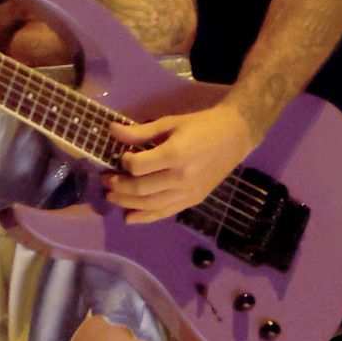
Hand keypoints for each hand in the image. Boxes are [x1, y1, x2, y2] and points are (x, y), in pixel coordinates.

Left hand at [106, 105, 256, 223]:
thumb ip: (140, 132)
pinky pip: (165, 212)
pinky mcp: (194, 199)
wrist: (236, 136)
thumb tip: (111, 130)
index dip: (124, 163)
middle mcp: (181, 177)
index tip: (122, 157)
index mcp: (176, 154)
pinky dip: (145, 216)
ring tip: (110, 196)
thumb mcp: (170, 123)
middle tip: (105, 180)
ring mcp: (188, 191)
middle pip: (140, 189)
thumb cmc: (202, 125)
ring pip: (149, 204)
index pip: (138, 166)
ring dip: (126, 202)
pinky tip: (129, 217)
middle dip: (117, 186)